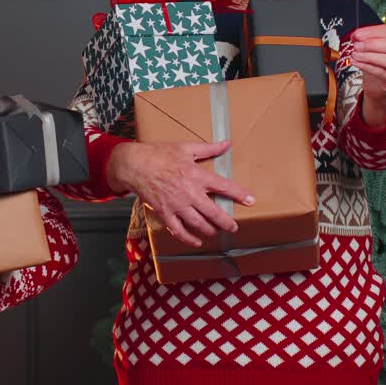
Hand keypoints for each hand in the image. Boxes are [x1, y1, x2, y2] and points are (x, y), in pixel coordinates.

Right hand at [106, 140, 254, 247]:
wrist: (135, 165)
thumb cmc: (160, 153)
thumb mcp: (186, 147)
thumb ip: (209, 148)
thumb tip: (227, 143)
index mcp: (197, 175)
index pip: (223, 186)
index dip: (239, 194)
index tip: (251, 200)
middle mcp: (190, 192)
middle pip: (213, 212)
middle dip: (226, 222)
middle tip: (233, 227)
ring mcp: (177, 205)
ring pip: (198, 223)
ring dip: (210, 230)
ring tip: (216, 232)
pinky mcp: (165, 213)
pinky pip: (178, 230)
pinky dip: (188, 238)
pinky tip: (196, 241)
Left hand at [350, 25, 385, 126]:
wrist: (383, 79)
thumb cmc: (381, 57)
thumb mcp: (378, 44)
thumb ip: (369, 37)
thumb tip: (356, 35)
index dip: (372, 33)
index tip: (356, 35)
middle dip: (372, 44)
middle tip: (356, 45)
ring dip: (369, 56)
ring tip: (355, 54)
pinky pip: (382, 72)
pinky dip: (366, 66)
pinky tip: (356, 62)